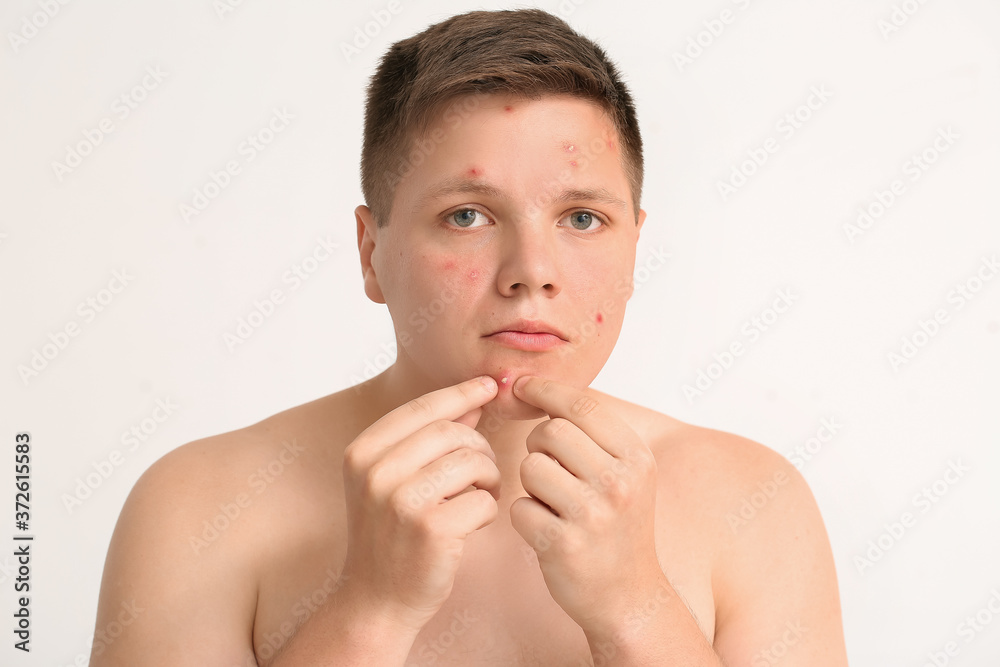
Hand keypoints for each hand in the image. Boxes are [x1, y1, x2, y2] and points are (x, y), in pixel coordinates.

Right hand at [338, 376, 500, 633]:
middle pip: (453, 432)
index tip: (489, 386)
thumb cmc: (391, 535)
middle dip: (479, 447)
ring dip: (488, 478)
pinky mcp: (431, 529)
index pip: (423, 406)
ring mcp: (401, 500)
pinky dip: (488, 509)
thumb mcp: (393, 479)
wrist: (375, 600)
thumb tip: (473, 398)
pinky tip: (473, 523)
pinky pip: (483, 499)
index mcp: (362, 452)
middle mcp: (376, 471)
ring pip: (472, 462)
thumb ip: (429, 436)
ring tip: (480, 496)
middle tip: (483, 472)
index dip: (461, 392)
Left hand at [509, 375, 662, 633]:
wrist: (630, 596)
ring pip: (530, 467)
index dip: (546, 389)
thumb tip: (539, 384)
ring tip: (554, 503)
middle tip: (550, 468)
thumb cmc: (618, 527)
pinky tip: (548, 530)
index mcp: (636, 458)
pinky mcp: (562, 545)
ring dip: (531, 483)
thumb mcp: (625, 474)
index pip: (583, 404)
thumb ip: (592, 433)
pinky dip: (525, 517)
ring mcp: (591, 515)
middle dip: (539, 446)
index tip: (524, 385)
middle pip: (550, 433)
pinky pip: (519, 507)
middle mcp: (618, 483)